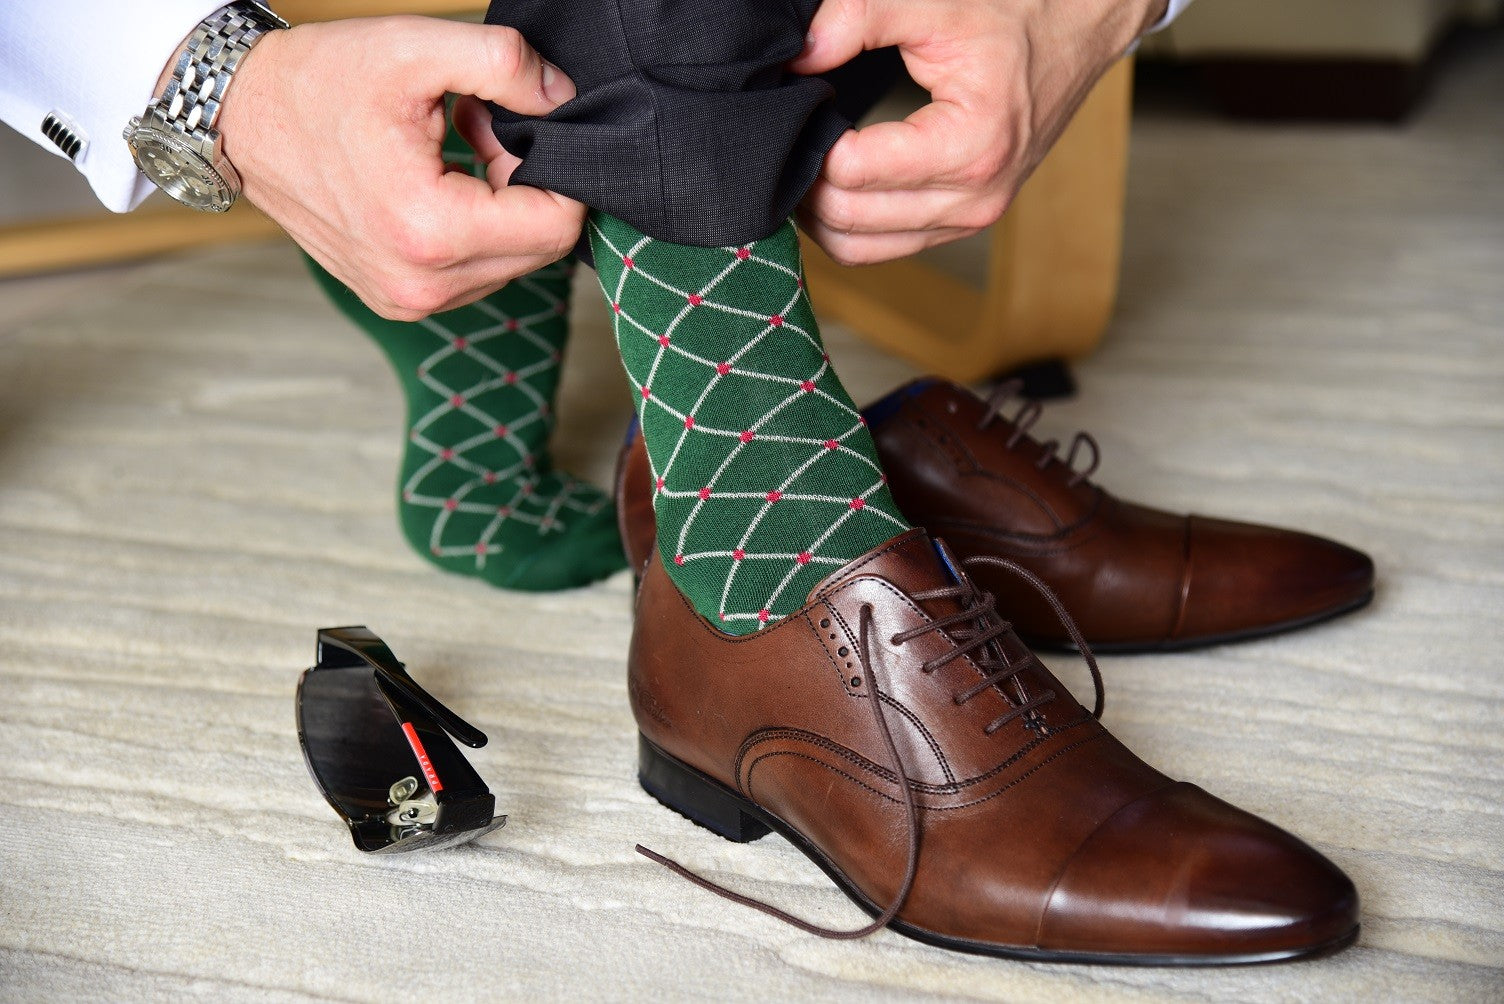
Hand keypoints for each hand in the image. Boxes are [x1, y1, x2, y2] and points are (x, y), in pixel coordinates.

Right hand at [217, 17, 583, 319]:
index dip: (553, 169)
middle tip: (474, 133)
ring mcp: (409, 300)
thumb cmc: (321, 82)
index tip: (503, 127)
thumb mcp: (416, 48)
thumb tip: (562, 98)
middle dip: (525, 188)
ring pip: (512, 263)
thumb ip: (503, 64)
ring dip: (500, 210)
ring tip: (449, 156)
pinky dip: (473, 231)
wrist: (242, 120)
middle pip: (541, 249)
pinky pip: (476, 273)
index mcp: (430, 232)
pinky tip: (435, 186)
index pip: (558, 225)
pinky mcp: (399, 300)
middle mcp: (422, 284)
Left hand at [792, 0, 1164, 265]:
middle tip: (789, 132)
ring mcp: (972, 217)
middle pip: (847, 221)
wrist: (1083, 25)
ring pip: (858, 248)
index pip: (852, 173)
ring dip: (821, 213)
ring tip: (807, 157)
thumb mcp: (935, 0)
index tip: (799, 102)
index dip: (809, 140)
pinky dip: (848, 223)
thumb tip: (795, 55)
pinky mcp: (965, 221)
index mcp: (972, 148)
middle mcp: (976, 198)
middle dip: (806, 180)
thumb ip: (858, 18)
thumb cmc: (1019, 9)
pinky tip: (834, 179)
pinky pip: (883, 246)